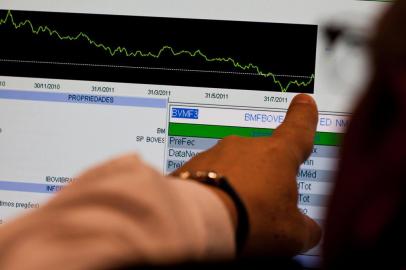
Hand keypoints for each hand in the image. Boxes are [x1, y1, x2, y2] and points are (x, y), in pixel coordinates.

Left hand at [172, 94, 321, 256]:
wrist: (195, 223)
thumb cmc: (251, 221)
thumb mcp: (292, 234)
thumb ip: (305, 229)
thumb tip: (308, 230)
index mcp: (277, 155)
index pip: (298, 129)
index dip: (304, 116)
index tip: (304, 102)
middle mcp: (245, 146)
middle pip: (261, 159)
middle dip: (263, 181)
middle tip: (260, 212)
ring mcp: (215, 154)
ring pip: (233, 170)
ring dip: (236, 189)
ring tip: (233, 218)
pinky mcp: (190, 167)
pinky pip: (207, 179)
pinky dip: (213, 194)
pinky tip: (212, 215)